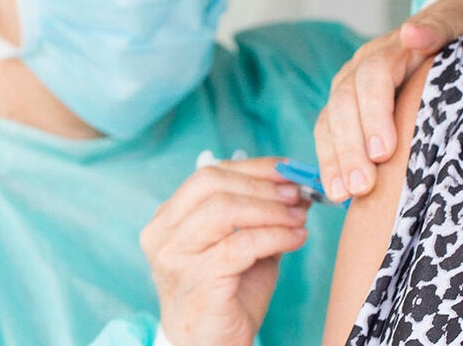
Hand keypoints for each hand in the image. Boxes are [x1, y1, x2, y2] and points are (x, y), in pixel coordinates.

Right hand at [141, 157, 309, 345]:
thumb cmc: (227, 295)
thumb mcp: (243, 245)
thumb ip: (261, 215)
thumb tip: (296, 186)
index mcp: (169, 218)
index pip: (209, 174)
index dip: (253, 167)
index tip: (288, 168)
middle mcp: (163, 233)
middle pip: (213, 184)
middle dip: (262, 184)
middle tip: (297, 193)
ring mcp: (175, 256)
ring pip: (224, 210)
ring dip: (270, 210)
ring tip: (298, 218)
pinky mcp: (196, 280)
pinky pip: (241, 245)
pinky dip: (275, 236)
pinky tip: (296, 239)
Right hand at [314, 0, 462, 202]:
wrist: (448, 30)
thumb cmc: (455, 35)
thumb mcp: (454, 25)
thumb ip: (436, 29)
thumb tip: (413, 33)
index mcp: (388, 50)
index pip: (372, 78)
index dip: (375, 114)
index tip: (383, 151)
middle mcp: (360, 68)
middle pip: (345, 103)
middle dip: (351, 147)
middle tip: (362, 185)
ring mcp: (349, 89)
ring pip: (331, 121)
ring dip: (336, 159)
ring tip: (346, 194)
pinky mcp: (347, 111)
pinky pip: (329, 135)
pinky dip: (331, 163)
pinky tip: (336, 192)